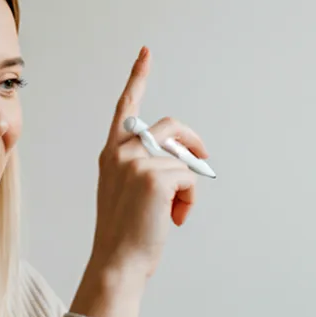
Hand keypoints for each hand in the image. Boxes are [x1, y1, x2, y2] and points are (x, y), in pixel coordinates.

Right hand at [88, 46, 208, 280]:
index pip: (125, 108)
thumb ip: (144, 168)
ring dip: (188, 186)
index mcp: (111, 155)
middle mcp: (120, 153)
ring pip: (183, 158)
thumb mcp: (126, 193)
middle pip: (170, 128)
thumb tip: (183, 158)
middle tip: (205, 160)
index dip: (138, 78)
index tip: (146, 53)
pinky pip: (190, 178)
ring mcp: (136, 163)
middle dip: (193, 142)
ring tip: (175, 212)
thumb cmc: (126, 235)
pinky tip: (175, 219)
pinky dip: (189, 200)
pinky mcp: (155, 177)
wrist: (117, 262)